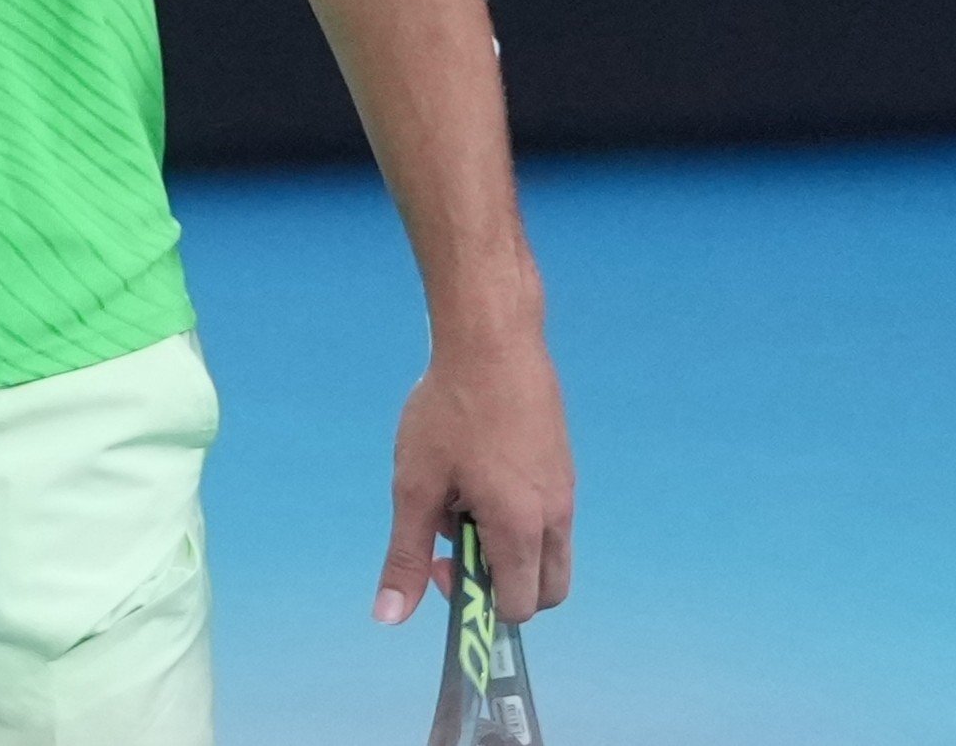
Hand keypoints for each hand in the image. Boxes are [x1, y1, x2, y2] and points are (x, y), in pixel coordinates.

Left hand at [380, 321, 574, 626]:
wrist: (492, 339)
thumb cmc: (448, 411)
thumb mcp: (414, 485)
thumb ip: (405, 554)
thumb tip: (389, 617)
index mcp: (521, 530)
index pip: (518, 608)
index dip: (478, 603)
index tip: (442, 561)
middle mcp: (556, 516)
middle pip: (545, 589)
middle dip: (502, 583)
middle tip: (456, 539)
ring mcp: (565, 488)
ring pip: (548, 550)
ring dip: (509, 545)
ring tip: (463, 494)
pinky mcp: (563, 462)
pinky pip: (549, 514)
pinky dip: (519, 515)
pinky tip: (479, 466)